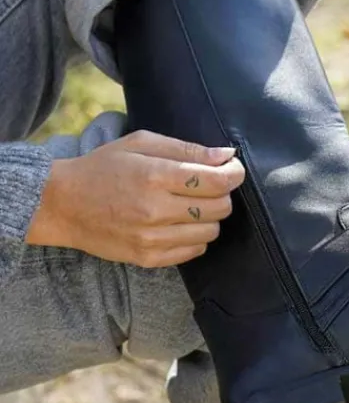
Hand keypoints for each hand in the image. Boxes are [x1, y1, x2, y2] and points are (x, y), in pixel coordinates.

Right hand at [27, 131, 245, 268]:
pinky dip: (195, 237)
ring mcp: (152, 239)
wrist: (62, 204)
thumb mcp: (140, 143)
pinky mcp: (148, 258)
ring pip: (211, 231)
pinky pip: (194, 251)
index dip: (233, 174)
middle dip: (221, 194)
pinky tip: (179, 224)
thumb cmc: (102, 168)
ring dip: (209, 217)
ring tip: (189, 205)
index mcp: (154, 176)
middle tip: (206, 186)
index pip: (216, 181)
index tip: (232, 170)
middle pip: (219, 207)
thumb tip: (226, 155)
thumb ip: (186, 149)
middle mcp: (155, 210)